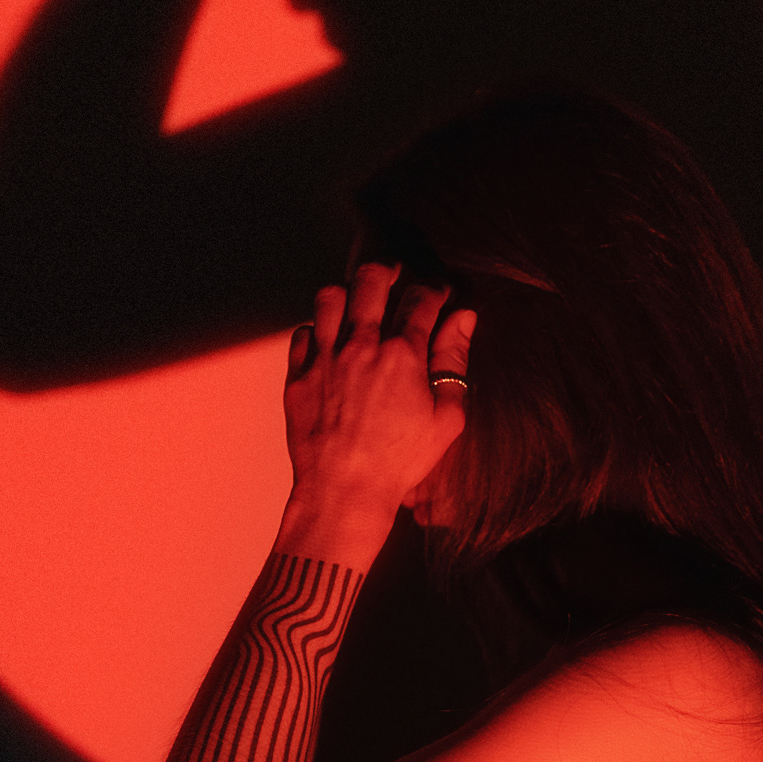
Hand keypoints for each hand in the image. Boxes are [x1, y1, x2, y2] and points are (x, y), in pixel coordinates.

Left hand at [282, 264, 476, 538]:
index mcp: (403, 354)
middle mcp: (361, 346)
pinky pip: (302, 332)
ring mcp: (325, 358)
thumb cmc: (400, 461)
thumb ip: (454, 362)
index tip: (439, 292)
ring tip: (356, 302)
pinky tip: (328, 341)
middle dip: (386, 270)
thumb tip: (464, 320)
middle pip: (371, 280)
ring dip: (346, 293)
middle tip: (393, 274)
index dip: (435, 289)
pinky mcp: (298, 376)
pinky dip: (316, 330)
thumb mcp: (446, 417)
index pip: (422, 299)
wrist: (344, 491)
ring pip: (329, 296)